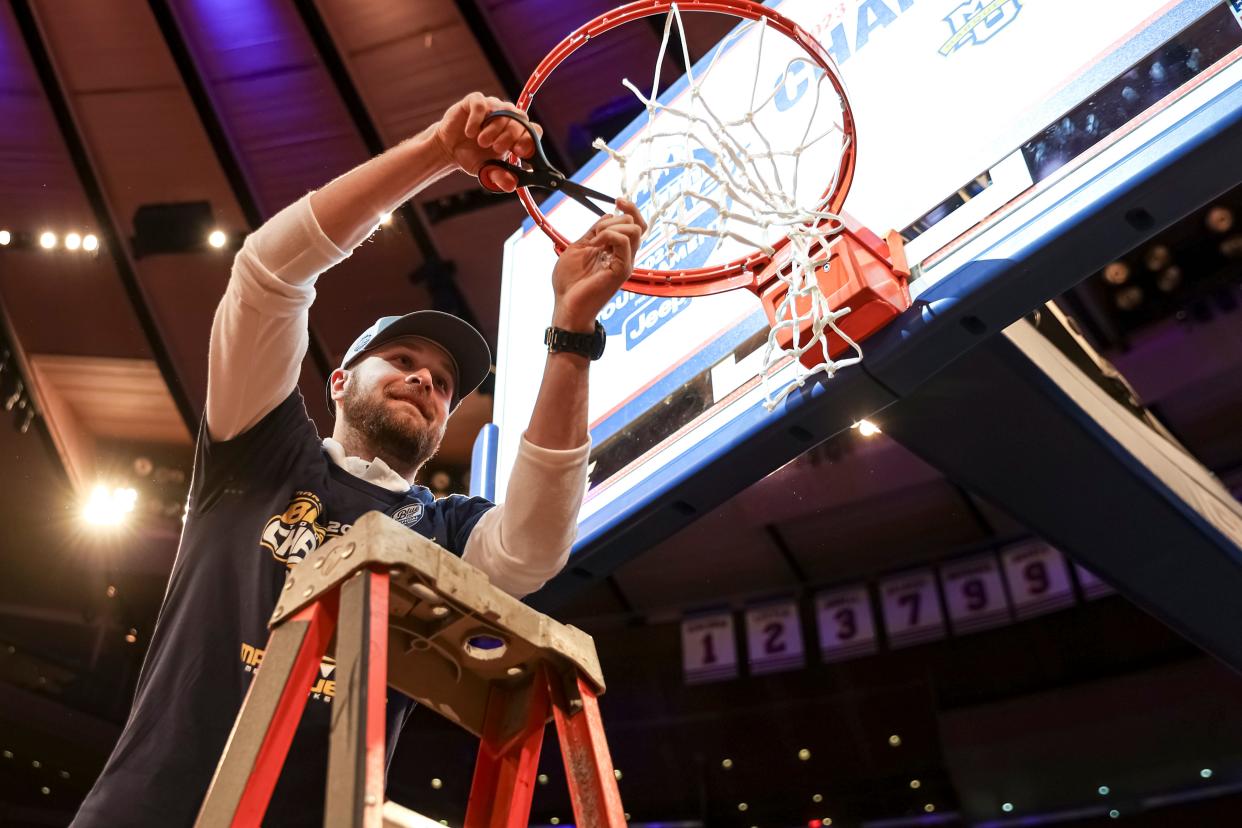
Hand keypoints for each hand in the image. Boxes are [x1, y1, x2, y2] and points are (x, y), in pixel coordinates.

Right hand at [433, 93, 540, 190]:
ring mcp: (492, 106)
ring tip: (481, 142)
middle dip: (510, 136)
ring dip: (494, 129)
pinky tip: (470, 132)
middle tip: (496, 148)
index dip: (529, 140)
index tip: (518, 151)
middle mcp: (507, 117)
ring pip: (503, 110)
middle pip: (520, 119)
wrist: (448, 148)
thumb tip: (511, 186)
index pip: (533, 131)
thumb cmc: (472, 157)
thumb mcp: (486, 171)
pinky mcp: (475, 101)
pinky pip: (481, 104)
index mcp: (516, 134)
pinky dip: (477, 119)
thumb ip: (500, 177)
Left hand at [551, 200, 647, 330]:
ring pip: (635, 229)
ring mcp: (625, 263)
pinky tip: (595, 245)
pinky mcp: (622, 270)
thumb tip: (608, 215)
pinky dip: (608, 235)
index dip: (629, 208)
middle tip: (596, 232)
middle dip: (616, 217)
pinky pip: (623, 240)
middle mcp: (624, 256)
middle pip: (638, 224)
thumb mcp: (579, 247)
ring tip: (595, 240)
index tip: (617, 200)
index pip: (635, 224)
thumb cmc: (570, 282)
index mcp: (616, 250)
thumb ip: (594, 232)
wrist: (566, 305)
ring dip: (612, 226)